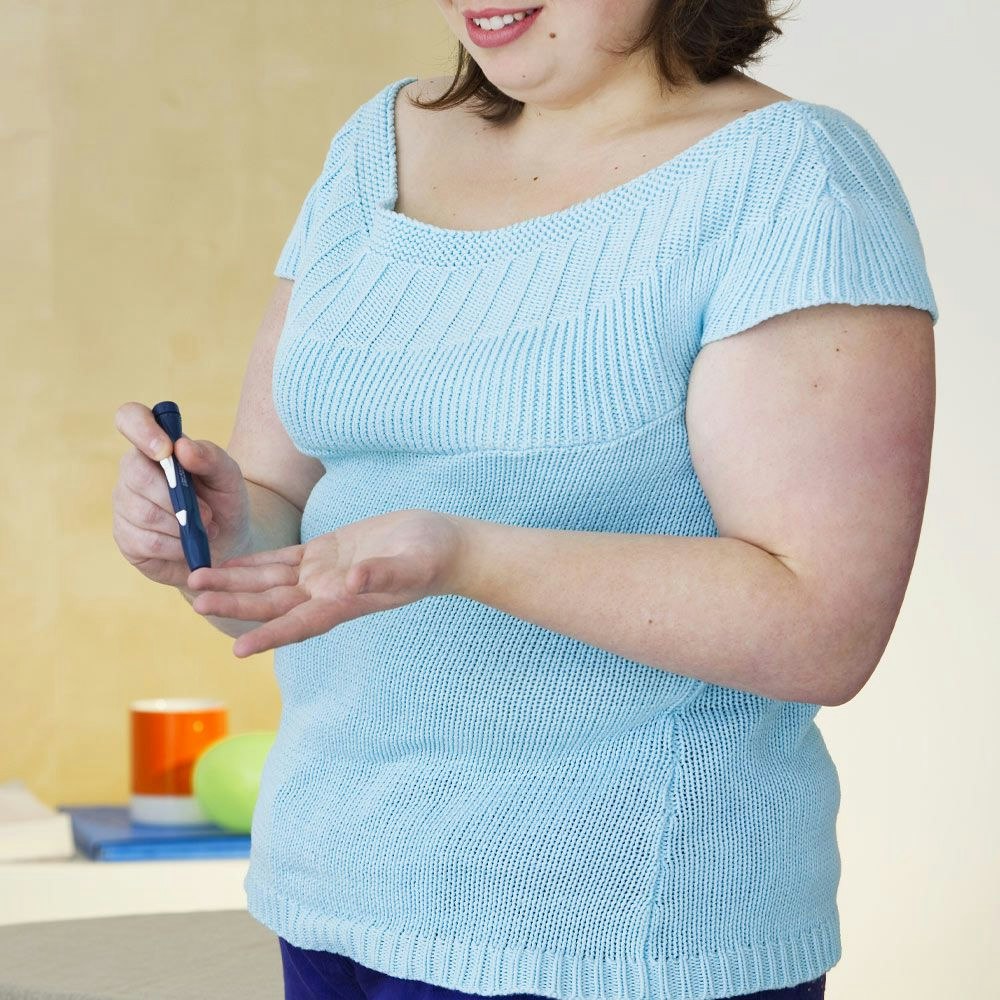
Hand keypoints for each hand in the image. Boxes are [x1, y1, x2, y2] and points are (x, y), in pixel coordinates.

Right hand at [112, 402, 251, 588]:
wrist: (229, 541)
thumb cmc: (224, 500)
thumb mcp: (229, 476)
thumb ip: (210, 457)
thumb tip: (181, 447)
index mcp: (157, 445)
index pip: (130, 418)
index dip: (141, 429)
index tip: (166, 451)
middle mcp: (133, 471)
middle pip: (137, 476)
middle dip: (178, 499)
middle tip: (208, 513)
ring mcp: (125, 504)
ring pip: (143, 513)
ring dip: (182, 526)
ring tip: (205, 529)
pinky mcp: (126, 538)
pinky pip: (145, 542)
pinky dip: (175, 547)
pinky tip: (187, 544)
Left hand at [186, 508, 467, 656]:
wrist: (442, 545)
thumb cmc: (432, 558)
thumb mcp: (412, 565)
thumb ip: (383, 575)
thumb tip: (353, 582)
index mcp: (345, 603)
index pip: (299, 624)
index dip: (268, 636)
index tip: (237, 649)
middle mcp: (327, 594)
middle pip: (271, 603)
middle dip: (234, 602)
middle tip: (195, 599)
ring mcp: (323, 575)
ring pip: (268, 581)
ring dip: (234, 582)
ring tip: (196, 580)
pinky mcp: (325, 553)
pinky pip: (281, 560)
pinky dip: (253, 563)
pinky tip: (229, 564)